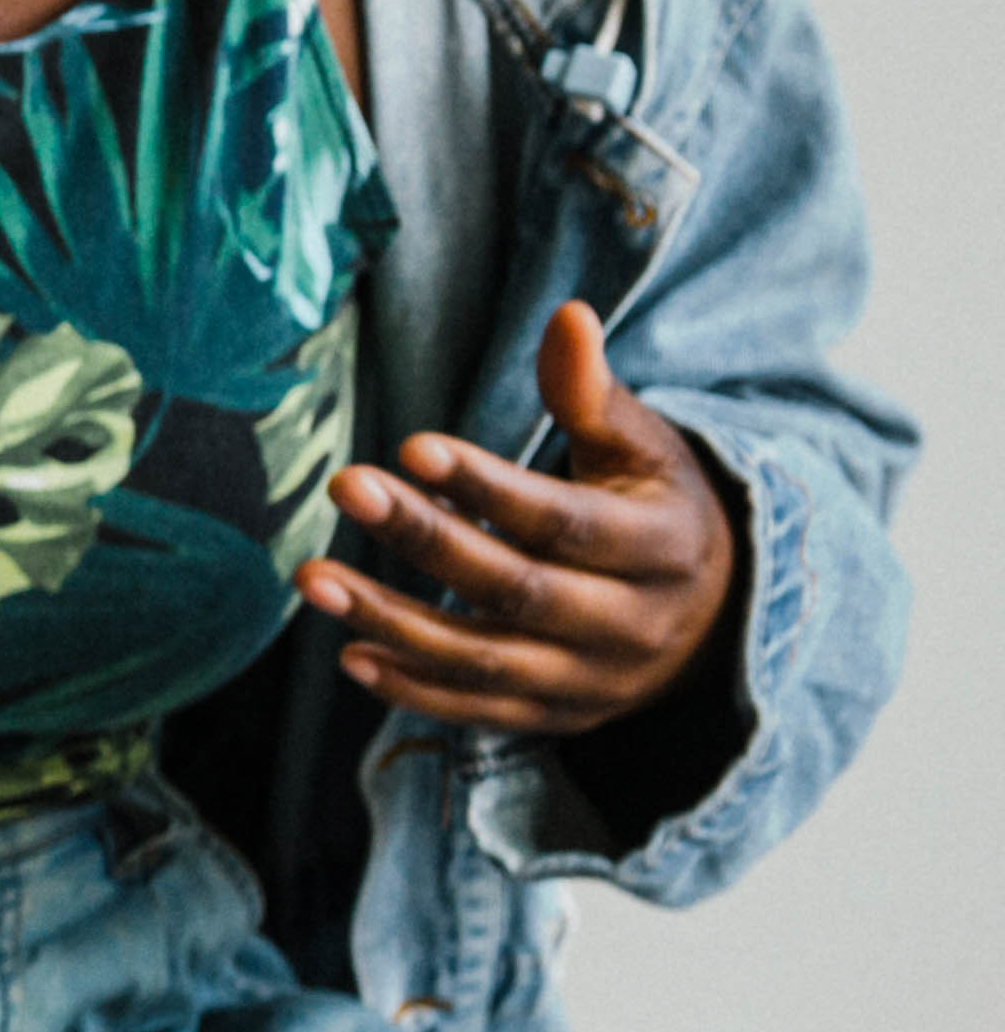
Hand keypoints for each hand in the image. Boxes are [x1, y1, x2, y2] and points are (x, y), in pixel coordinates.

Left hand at [301, 302, 739, 735]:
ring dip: (394, 621)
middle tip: (345, 485)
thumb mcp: (643, 450)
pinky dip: (414, 690)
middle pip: (517, 588)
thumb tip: (568, 314)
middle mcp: (631, 624)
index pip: (564, 521)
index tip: (412, 447)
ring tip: (312, 577)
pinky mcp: (559, 718)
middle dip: (427, 539)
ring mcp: (593, 681)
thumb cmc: (658, 510)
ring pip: (486, 659)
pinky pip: (479, 712)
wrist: (719, 619)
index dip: (488, 487)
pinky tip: (350, 654)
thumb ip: (593, 394)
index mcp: (662, 548)